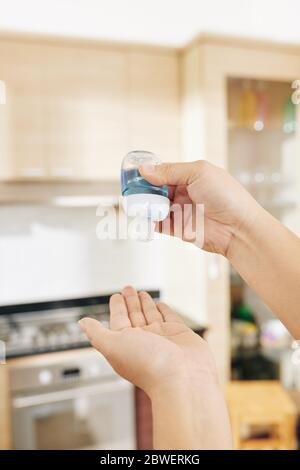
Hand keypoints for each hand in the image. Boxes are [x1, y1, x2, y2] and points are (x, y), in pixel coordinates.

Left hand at [79, 286, 216, 396]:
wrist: (181, 377)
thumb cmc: (147, 365)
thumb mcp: (113, 345)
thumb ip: (97, 333)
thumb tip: (82, 323)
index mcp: (126, 344)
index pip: (119, 321)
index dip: (117, 307)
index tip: (115, 296)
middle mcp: (144, 341)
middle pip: (134, 316)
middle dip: (130, 301)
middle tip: (127, 288)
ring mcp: (162, 337)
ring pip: (150, 315)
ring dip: (145, 303)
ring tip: (140, 292)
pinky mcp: (180, 334)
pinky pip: (170, 317)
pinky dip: (164, 310)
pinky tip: (160, 304)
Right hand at [140, 160, 258, 255]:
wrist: (238, 228)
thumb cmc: (226, 196)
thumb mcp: (198, 173)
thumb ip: (170, 171)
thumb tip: (145, 170)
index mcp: (191, 176)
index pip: (164, 172)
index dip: (149, 173)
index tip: (134, 175)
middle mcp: (185, 193)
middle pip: (157, 190)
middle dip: (143, 190)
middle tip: (130, 191)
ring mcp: (181, 211)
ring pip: (155, 207)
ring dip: (144, 205)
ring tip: (133, 204)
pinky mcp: (179, 229)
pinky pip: (158, 224)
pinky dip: (147, 222)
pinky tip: (140, 218)